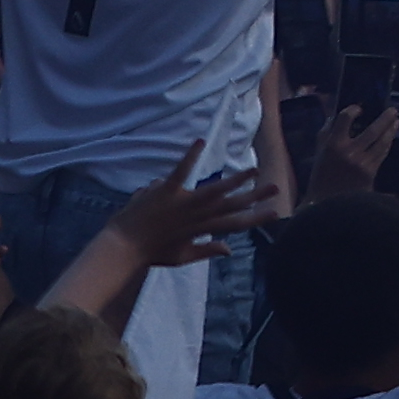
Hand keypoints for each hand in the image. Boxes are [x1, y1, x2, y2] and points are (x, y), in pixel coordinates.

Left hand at [109, 153, 279, 273]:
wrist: (123, 248)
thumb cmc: (151, 254)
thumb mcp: (182, 258)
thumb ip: (207, 251)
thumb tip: (230, 249)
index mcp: (201, 231)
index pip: (235, 224)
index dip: (257, 218)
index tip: (276, 212)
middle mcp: (197, 216)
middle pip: (232, 205)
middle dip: (256, 196)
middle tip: (276, 187)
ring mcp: (183, 202)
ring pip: (215, 189)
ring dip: (236, 179)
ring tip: (255, 169)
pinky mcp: (166, 191)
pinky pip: (181, 171)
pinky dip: (191, 156)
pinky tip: (200, 141)